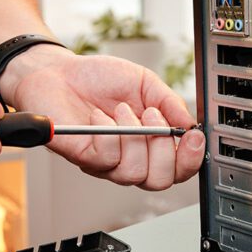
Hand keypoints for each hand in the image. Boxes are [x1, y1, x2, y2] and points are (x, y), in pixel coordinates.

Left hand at [2, 45, 205, 190]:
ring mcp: (106, 162)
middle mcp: (130, 158)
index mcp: (150, 144)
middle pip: (159, 181)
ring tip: (123, 110)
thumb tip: (190, 124)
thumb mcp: (145, 83)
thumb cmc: (98, 79)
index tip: (192, 136)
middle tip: (153, 117)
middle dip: (163, 149)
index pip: (178, 169)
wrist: (58, 71)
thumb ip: (171, 102)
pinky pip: (105, 159)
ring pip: (133, 173)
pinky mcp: (83, 157)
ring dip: (133, 136)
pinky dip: (107, 133)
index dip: (190, 159)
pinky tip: (99, 117)